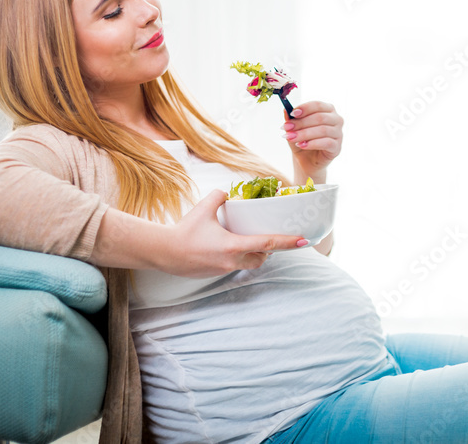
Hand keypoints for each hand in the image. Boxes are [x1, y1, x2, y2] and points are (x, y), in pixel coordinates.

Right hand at [166, 189, 305, 276]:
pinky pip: (234, 266)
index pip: (268, 243)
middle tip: (271, 237)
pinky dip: (238, 257)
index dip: (287, 242)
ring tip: (251, 240)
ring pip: (248, 264)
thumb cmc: (184, 230)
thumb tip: (228, 193)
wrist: (164, 252)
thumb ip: (220, 196)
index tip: (303, 240)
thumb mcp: (204, 207)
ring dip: (254, 254)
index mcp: (234, 245)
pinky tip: (229, 246)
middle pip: (262, 258)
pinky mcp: (215, 273)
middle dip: (269, 250)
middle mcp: (232, 261)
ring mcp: (224, 269)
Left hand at [282, 100, 342, 179]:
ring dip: (304, 134)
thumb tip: (285, 110)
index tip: (292, 113)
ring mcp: (339, 134)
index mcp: (327, 110)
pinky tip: (302, 145)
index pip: (317, 105)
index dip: (305, 108)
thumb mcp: (294, 129)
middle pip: (320, 117)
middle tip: (287, 127)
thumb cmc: (302, 140)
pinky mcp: (337, 147)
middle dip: (301, 122)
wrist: (306, 160)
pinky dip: (312, 143)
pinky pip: (326, 143)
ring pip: (323, 130)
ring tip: (291, 137)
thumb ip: (291, 120)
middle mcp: (336, 119)